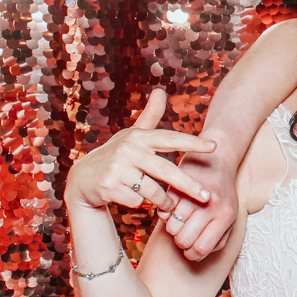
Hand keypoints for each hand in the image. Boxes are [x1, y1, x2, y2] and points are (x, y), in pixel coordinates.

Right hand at [64, 89, 214, 213]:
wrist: (83, 180)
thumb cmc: (116, 155)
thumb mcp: (132, 135)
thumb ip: (150, 116)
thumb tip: (161, 90)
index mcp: (139, 137)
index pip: (170, 139)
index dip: (193, 142)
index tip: (214, 147)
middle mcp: (128, 150)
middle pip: (166, 170)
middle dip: (189, 184)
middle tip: (207, 196)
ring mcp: (117, 169)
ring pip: (152, 191)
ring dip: (164, 202)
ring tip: (170, 206)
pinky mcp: (108, 186)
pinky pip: (135, 201)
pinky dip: (139, 205)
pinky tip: (134, 200)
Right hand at [157, 151, 240, 261]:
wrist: (219, 158)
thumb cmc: (223, 194)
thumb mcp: (230, 216)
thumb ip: (218, 240)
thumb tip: (197, 257)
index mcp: (226, 215)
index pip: (201, 248)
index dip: (192, 254)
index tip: (190, 249)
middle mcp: (211, 205)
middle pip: (183, 240)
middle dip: (180, 242)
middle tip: (184, 233)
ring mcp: (193, 194)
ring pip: (171, 227)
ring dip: (172, 228)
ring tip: (181, 219)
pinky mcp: (178, 185)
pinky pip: (163, 211)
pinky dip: (165, 214)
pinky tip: (175, 208)